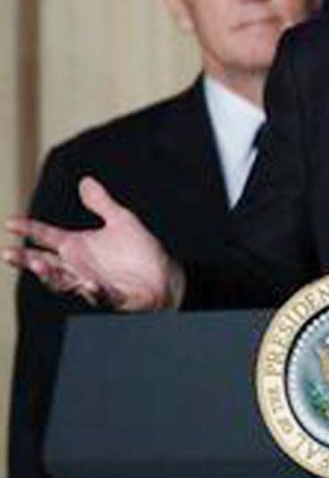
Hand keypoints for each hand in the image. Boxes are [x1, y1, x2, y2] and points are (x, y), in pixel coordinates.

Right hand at [4, 176, 184, 310]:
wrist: (163, 275)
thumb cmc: (139, 250)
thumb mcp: (120, 220)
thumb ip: (101, 203)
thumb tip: (85, 181)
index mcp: (77, 246)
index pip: (46, 236)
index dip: (28, 229)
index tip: (10, 222)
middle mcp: (78, 266)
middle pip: (45, 263)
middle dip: (27, 259)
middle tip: (9, 253)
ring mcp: (90, 283)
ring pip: (63, 282)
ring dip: (50, 276)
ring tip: (39, 264)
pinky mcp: (110, 297)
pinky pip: (99, 296)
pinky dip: (93, 292)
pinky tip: (89, 285)